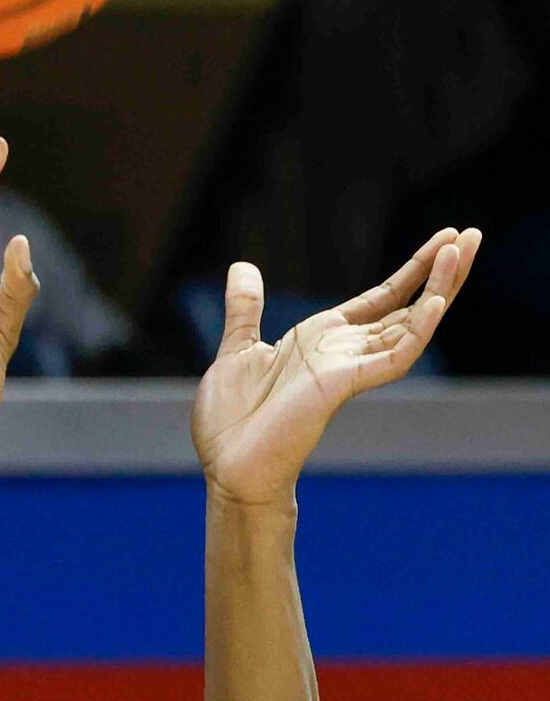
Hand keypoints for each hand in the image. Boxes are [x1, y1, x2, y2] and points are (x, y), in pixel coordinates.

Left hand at [192, 227, 480, 503]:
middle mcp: (344, 352)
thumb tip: (242, 267)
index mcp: (323, 340)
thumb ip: (246, 309)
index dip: (412, 270)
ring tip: (461, 251)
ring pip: (409, 324)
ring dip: (437, 288)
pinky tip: (435, 302)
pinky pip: (392, 356)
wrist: (229, 466)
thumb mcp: (238, 347)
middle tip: (471, 234)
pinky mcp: (343, 386)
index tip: (442, 239)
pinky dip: (416, 330)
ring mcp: (348, 369)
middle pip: (406, 306)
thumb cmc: (233, 419)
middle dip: (439, 271)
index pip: (380, 298)